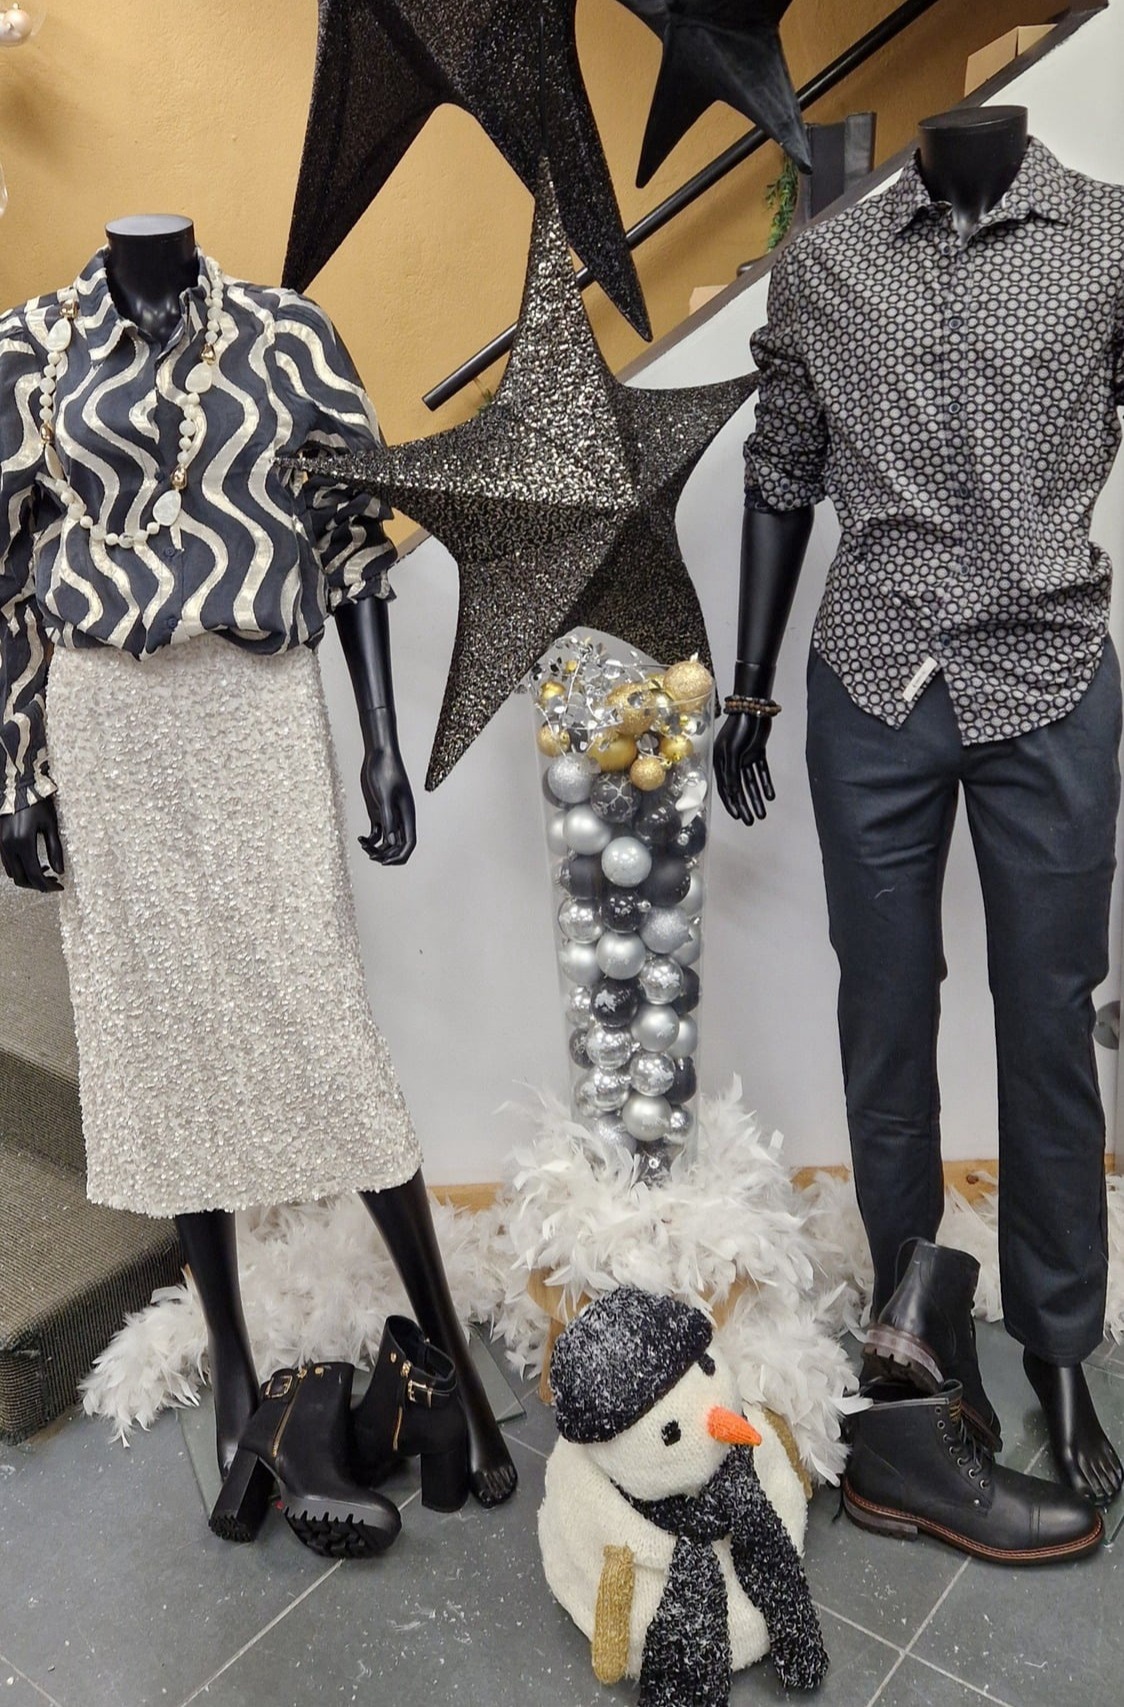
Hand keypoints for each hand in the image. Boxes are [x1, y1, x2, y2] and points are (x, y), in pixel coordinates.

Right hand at [0, 796, 64, 889]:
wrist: (16, 785)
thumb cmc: (36, 801)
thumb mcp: (51, 824)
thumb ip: (55, 849)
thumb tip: (60, 871)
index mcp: (23, 842)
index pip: (35, 875)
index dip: (48, 885)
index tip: (59, 886)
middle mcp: (8, 846)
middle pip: (21, 879)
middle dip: (37, 885)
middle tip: (53, 882)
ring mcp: (1, 844)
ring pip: (12, 873)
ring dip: (28, 877)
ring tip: (46, 872)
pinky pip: (7, 863)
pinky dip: (20, 868)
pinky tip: (33, 862)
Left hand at [357, 744, 416, 865]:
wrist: (379, 754)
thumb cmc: (385, 770)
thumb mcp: (385, 795)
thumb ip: (389, 818)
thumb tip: (391, 841)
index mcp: (407, 815)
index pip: (409, 843)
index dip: (399, 856)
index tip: (384, 862)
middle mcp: (400, 818)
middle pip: (398, 846)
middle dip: (386, 855)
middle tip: (370, 856)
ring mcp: (389, 815)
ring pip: (387, 841)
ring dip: (377, 849)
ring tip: (363, 846)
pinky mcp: (378, 811)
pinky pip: (377, 833)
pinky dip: (369, 839)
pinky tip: (360, 838)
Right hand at [714, 711, 775, 825]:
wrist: (753, 708)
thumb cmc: (739, 728)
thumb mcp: (732, 752)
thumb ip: (731, 773)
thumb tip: (731, 793)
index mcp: (720, 762)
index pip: (725, 789)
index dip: (732, 804)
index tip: (739, 817)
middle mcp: (731, 762)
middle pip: (739, 789)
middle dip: (746, 805)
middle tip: (752, 821)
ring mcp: (744, 757)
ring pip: (751, 783)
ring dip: (757, 798)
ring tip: (763, 813)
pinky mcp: (757, 752)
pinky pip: (762, 772)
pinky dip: (766, 783)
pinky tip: (771, 796)